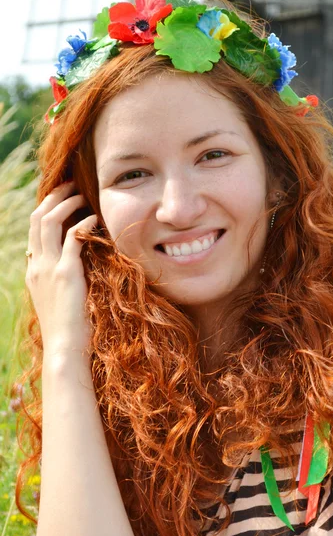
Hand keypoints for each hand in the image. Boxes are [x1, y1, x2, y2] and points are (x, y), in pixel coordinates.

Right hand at [25, 181, 97, 356]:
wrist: (65, 350)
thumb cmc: (69, 328)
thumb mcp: (58, 300)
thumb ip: (60, 279)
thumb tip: (73, 265)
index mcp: (34, 270)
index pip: (33, 230)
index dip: (46, 209)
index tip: (61, 198)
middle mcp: (36, 265)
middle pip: (37, 219)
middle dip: (53, 197)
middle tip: (71, 185)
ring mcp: (48, 269)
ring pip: (49, 222)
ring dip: (66, 204)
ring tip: (82, 195)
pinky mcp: (66, 274)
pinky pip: (72, 239)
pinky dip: (82, 224)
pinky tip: (94, 219)